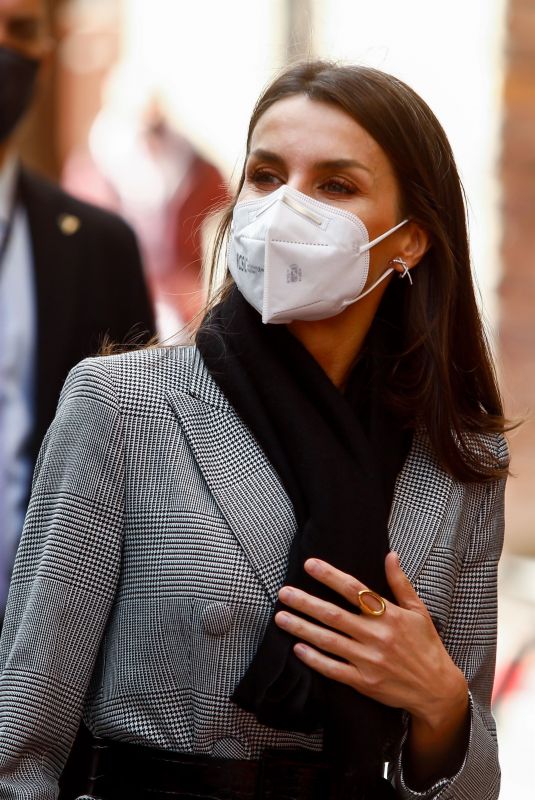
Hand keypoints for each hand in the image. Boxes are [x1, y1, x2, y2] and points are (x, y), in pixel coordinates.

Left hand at [274, 553, 467, 727]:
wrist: (437, 690)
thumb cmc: (427, 646)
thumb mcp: (418, 611)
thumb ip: (400, 583)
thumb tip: (390, 555)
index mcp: (389, 616)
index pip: (354, 590)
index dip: (330, 576)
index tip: (310, 565)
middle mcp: (376, 636)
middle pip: (334, 615)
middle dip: (305, 602)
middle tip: (284, 593)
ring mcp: (368, 661)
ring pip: (328, 641)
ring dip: (302, 628)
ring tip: (280, 617)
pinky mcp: (364, 682)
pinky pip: (333, 669)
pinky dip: (314, 659)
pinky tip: (298, 648)